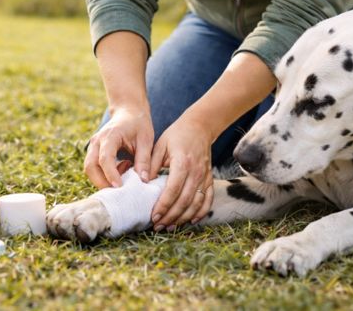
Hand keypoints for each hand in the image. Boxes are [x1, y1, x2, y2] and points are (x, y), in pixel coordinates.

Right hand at [84, 106, 153, 188]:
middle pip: (90, 166)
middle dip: (101, 182)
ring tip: (125, 174)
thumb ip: (144, 160)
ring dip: (103, 179)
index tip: (119, 187)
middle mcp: (97, 141)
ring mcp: (93, 147)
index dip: (111, 174)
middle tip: (119, 191)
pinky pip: (94, 168)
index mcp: (110, 136)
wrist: (129, 112)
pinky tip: (123, 168)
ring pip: (89, 169)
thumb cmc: (138, 124)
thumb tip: (143, 181)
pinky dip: (105, 174)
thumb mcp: (146, 140)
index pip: (105, 158)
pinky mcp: (94, 152)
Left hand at [148, 114, 213, 229]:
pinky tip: (191, 221)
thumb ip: (152, 165)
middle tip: (158, 226)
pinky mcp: (209, 179)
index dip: (163, 205)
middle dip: (171, 217)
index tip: (153, 216)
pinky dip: (201, 213)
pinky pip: (208, 200)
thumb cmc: (176, 135)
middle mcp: (196, 172)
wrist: (199, 127)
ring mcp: (205, 176)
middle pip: (184, 201)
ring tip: (170, 227)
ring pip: (196, 204)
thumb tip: (142, 183)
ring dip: (183, 218)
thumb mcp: (160, 146)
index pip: (173, 190)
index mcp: (182, 163)